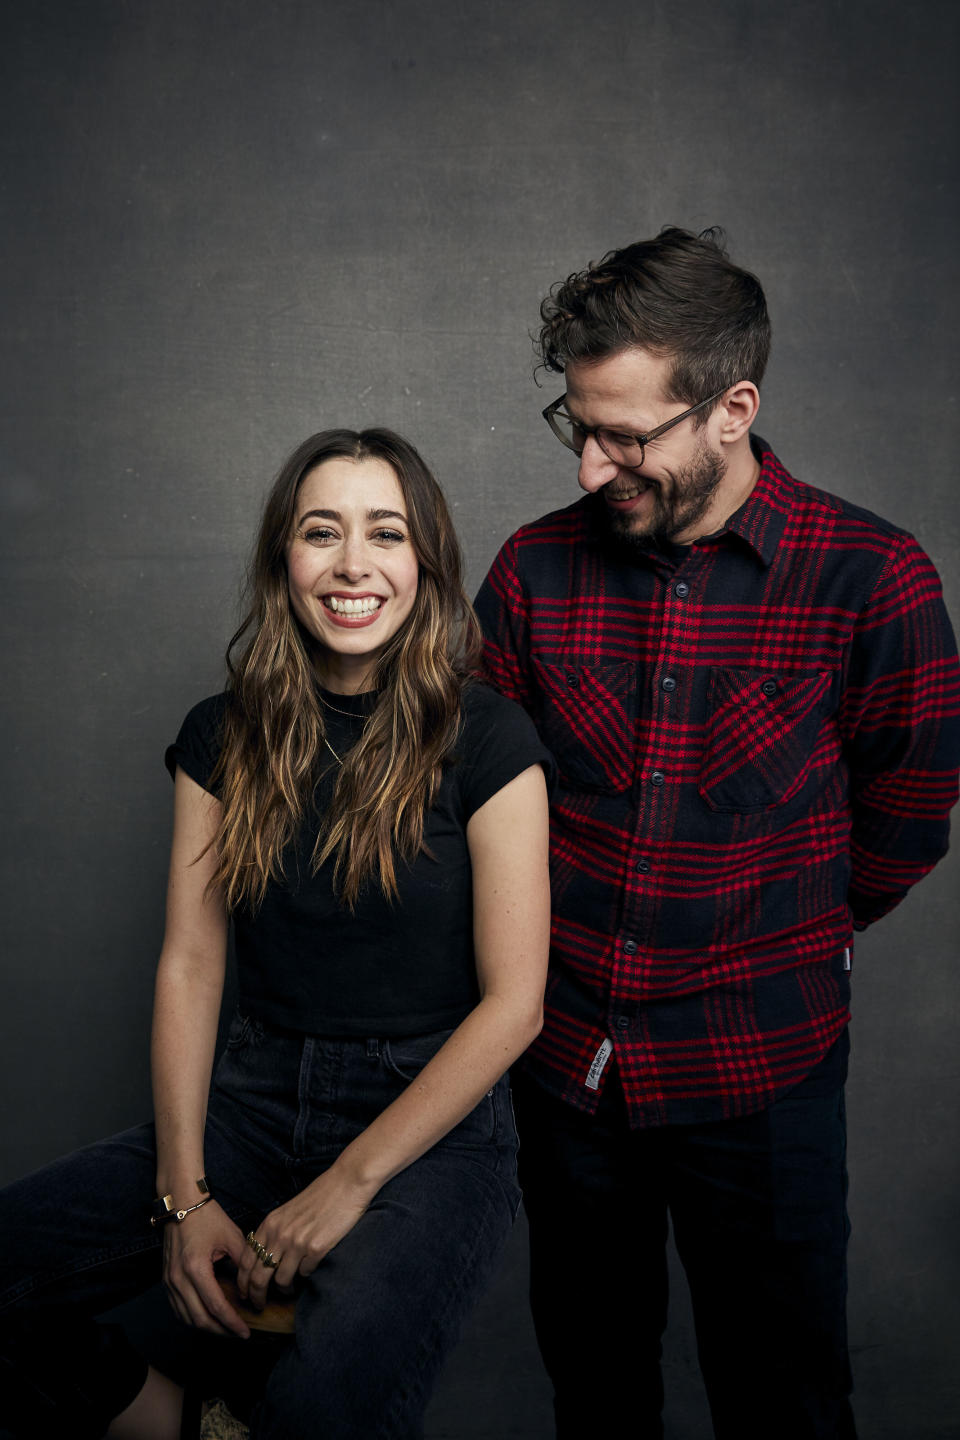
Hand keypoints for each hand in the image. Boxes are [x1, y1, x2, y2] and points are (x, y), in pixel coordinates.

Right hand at [162, 1199, 250, 1337]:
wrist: (181, 1202)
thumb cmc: (207, 1216)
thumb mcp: (232, 1236)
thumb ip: (243, 1262)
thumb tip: (252, 1287)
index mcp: (196, 1268)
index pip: (216, 1307)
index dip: (232, 1323)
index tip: (246, 1332)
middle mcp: (178, 1279)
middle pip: (199, 1319)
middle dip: (221, 1331)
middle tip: (238, 1334)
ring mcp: (169, 1281)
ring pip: (186, 1318)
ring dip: (206, 1328)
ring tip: (225, 1329)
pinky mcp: (166, 1279)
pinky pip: (177, 1309)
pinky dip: (192, 1318)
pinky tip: (206, 1318)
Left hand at [237, 1165, 370, 1309]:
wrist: (346, 1183)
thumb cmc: (320, 1196)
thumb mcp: (288, 1211)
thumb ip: (275, 1231)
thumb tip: (266, 1257)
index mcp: (270, 1223)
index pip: (246, 1259)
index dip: (242, 1281)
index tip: (245, 1292)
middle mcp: (280, 1234)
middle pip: (258, 1276)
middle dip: (256, 1296)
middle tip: (259, 1305)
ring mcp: (297, 1242)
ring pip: (281, 1280)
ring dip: (284, 1290)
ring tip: (288, 1291)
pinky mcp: (316, 1249)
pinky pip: (305, 1274)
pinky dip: (306, 1276)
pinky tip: (309, 1269)